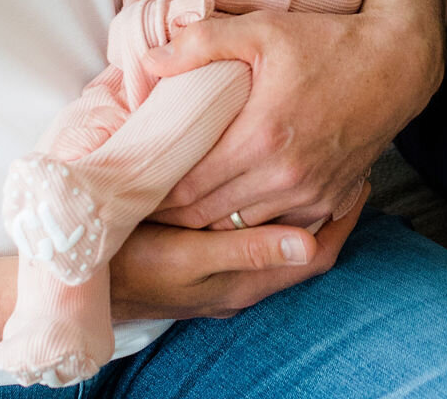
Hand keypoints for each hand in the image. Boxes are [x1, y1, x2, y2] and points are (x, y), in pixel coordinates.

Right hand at [109, 185, 366, 321]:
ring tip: (316, 165)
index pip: (317, 252)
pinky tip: (263, 186)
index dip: (344, 219)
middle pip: (304, 247)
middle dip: (329, 209)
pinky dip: (270, 213)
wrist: (84, 284)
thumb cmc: (138, 267)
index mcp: (247, 281)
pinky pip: (254, 238)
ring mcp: (224, 275)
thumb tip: (312, 243)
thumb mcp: (194, 258)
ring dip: (300, 209)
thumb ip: (251, 248)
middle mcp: (243, 282)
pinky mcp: (204, 262)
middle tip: (346, 163)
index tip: (361, 178)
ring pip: (279, 241)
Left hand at [142, 7, 433, 228]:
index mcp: (260, 138)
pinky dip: (252, 224)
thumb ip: (201, 42)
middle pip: (207, 217)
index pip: (186, 189)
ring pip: (241, 229)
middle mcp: (285, 177)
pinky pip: (279, 227)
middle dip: (173, 213)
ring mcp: (311, 195)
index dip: (154, 192)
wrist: (395, 63)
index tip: (132, 185)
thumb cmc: (325, 41)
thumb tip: (149, 60)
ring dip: (209, 222)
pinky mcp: (331, 201)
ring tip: (181, 206)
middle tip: (146, 201)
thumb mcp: (261, 29)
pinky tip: (234, 205)